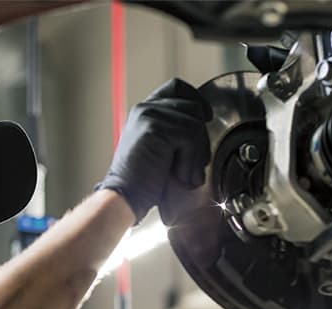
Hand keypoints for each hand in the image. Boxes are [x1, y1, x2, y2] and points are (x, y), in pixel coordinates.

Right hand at [96, 78, 211, 223]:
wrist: (125, 197)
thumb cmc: (144, 182)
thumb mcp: (161, 149)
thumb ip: (176, 131)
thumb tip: (204, 123)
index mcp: (145, 111)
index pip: (177, 88)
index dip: (196, 99)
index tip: (206, 117)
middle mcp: (145, 108)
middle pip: (192, 106)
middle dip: (201, 137)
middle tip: (195, 163)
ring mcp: (149, 116)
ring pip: (195, 124)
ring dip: (196, 155)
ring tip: (184, 174)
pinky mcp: (155, 128)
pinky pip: (190, 138)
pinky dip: (190, 162)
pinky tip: (180, 175)